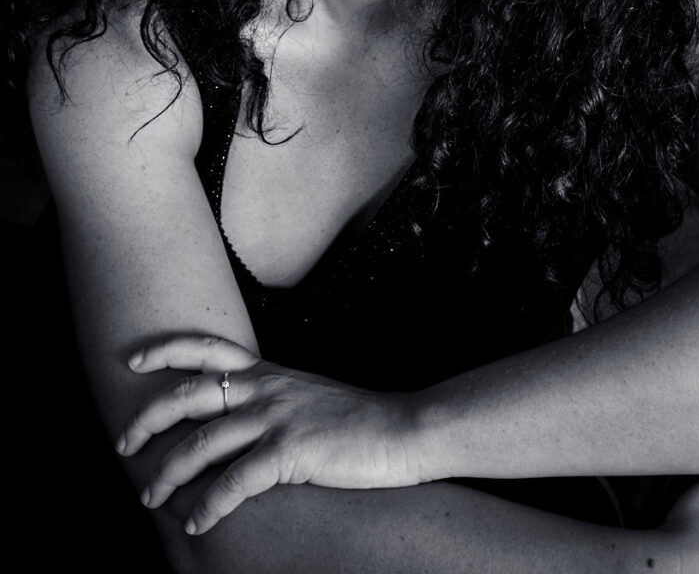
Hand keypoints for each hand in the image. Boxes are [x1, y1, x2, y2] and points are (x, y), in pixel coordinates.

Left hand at [116, 335, 426, 533]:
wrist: (401, 429)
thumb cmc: (354, 419)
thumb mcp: (304, 394)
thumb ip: (268, 397)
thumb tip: (231, 417)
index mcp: (267, 371)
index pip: (205, 348)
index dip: (164, 351)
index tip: (133, 361)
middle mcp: (265, 388)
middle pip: (187, 395)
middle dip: (146, 420)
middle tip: (124, 445)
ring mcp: (276, 418)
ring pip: (200, 443)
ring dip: (167, 474)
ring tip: (150, 497)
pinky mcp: (290, 451)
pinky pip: (233, 482)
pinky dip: (207, 506)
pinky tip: (197, 523)